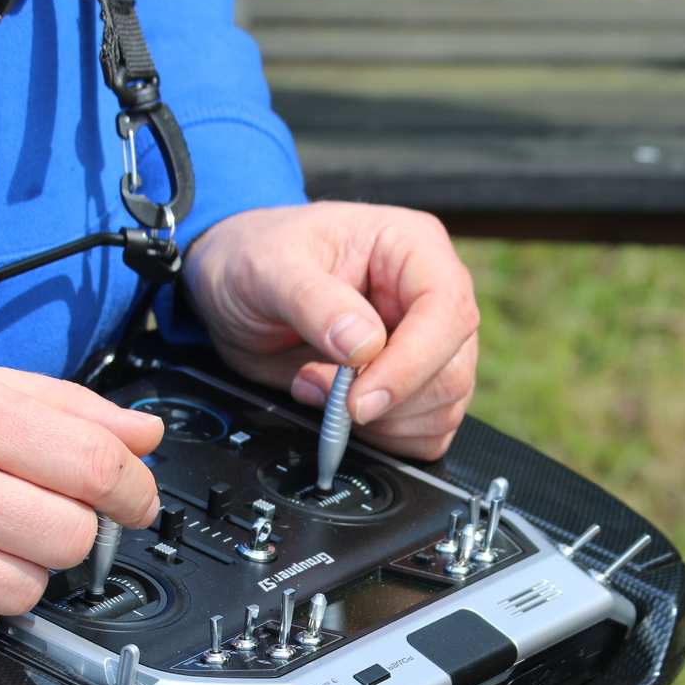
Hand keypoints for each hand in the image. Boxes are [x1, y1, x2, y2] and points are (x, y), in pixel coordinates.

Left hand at [182, 202, 478, 459]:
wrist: (233, 284)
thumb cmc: (254, 257)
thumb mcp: (266, 270)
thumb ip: (313, 303)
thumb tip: (363, 345)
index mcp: (412, 247)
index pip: (447, 313)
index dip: (410, 365)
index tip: (358, 399)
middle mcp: (430, 295)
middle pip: (452, 370)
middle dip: (387, 401)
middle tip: (321, 391)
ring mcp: (426, 342)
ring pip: (443, 407)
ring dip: (379, 422)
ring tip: (318, 388)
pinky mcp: (412, 383)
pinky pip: (425, 431)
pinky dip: (382, 437)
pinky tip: (336, 409)